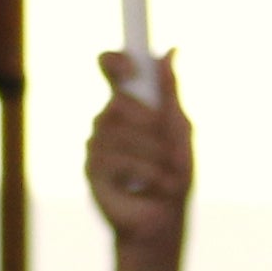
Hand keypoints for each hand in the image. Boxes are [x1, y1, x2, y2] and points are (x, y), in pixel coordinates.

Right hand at [83, 54, 192, 254]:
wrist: (162, 219)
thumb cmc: (173, 175)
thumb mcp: (180, 130)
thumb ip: (171, 93)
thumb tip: (171, 51)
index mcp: (129, 104)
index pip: (109, 66)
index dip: (115, 60)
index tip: (132, 68)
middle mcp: (108, 119)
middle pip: (119, 101)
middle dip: (153, 126)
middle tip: (171, 150)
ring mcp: (96, 143)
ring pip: (118, 131)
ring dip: (153, 155)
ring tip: (166, 175)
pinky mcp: (91, 169)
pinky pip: (114, 158)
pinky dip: (141, 172)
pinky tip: (148, 185)